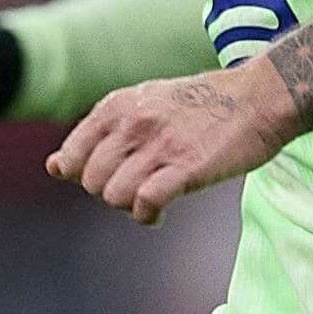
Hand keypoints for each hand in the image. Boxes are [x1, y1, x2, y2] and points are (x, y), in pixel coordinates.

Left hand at [47, 61, 298, 225]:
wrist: (259, 96)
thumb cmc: (202, 105)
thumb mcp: (143, 105)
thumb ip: (99, 135)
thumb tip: (52, 167)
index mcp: (118, 105)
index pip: (71, 156)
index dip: (83, 175)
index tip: (109, 176)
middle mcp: (132, 123)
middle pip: (89, 181)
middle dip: (108, 192)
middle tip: (136, 187)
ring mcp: (159, 145)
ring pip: (112, 196)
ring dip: (128, 206)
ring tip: (150, 199)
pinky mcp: (185, 168)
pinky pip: (145, 204)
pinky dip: (147, 217)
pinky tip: (158, 214)